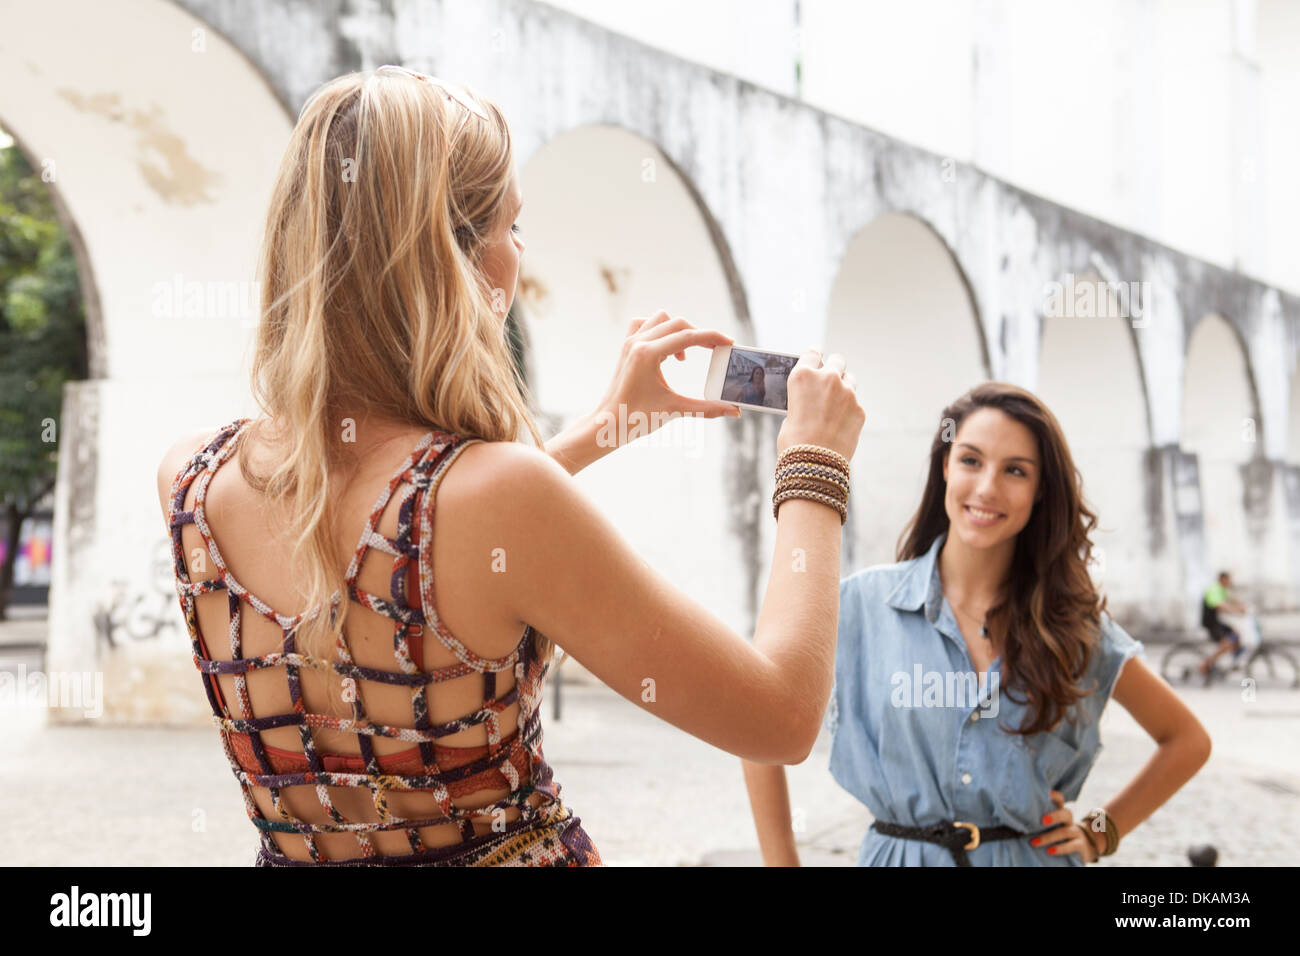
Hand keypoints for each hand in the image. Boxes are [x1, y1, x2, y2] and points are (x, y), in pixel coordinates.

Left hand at [591, 311, 740, 449]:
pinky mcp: (627, 347)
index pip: (688, 336)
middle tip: (714, 350)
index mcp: (648, 354)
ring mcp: (630, 342)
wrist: (607, 424)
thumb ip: (707, 408)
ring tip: (685, 357)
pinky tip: (667, 350)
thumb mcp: (675, 410)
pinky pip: (645, 324)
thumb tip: (735, 411)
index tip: (729, 343)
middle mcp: (638, 342)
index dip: (712, 337)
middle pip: (678, 324)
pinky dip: (661, 330)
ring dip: (680, 330)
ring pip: (662, 319)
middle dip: (700, 334)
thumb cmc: (636, 419)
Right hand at [775, 347, 863, 461]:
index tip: (817, 358)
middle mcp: (827, 378)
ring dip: (844, 388)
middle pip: (837, 361)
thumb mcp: (790, 413)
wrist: (813, 463)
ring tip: (836, 406)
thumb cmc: (794, 441)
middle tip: (830, 381)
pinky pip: (855, 404)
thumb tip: (812, 399)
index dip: (815, 356)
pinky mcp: (859, 409)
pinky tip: (840, 425)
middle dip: (834, 369)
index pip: (813, 353)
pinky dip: (849, 411)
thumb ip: (804, 399)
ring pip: (850, 381)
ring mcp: (847, 393)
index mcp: (803, 376)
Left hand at [1030, 789, 1099, 862]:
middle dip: (1055, 816)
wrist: (1079, 850)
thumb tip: (1014, 817)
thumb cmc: (1055, 835)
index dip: (1054, 796)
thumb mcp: (1047, 826)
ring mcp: (1076, 833)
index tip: (1045, 794)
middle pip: (1066, 813)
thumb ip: (1036, 820)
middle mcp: (1069, 821)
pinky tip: (1049, 851)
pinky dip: (1060, 848)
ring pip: (1065, 832)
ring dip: (1049, 837)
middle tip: (1041, 821)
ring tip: (1034, 842)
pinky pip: (1073, 846)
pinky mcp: (1080, 846)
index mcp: (1060, 813)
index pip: (1059, 800)